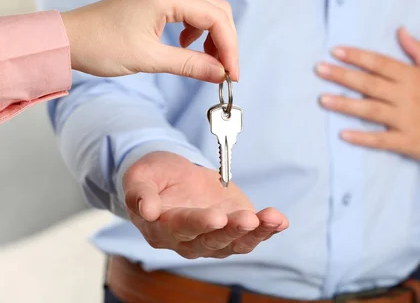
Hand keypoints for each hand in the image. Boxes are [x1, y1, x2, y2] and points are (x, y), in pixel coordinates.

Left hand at [60, 0, 238, 81]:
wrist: (68, 39)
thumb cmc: (101, 46)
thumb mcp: (149, 59)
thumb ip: (190, 65)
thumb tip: (220, 74)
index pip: (216, 18)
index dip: (230, 48)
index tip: (232, 74)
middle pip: (217, 9)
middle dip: (226, 40)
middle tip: (224, 70)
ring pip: (206, 8)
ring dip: (213, 34)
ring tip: (207, 60)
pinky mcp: (156, 3)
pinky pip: (190, 11)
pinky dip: (198, 30)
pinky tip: (187, 47)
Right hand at [123, 152, 288, 258]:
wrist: (172, 176)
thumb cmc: (154, 177)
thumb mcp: (139, 177)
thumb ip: (139, 194)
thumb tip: (147, 210)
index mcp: (163, 229)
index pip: (181, 228)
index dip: (198, 224)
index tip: (215, 217)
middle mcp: (190, 240)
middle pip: (212, 241)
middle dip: (231, 230)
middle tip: (246, 219)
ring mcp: (215, 236)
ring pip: (236, 243)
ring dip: (255, 233)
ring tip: (271, 219)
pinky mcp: (234, 227)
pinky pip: (252, 234)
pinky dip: (268, 229)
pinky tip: (280, 221)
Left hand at [315, 27, 419, 162]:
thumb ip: (418, 50)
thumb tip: (400, 29)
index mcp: (412, 78)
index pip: (380, 63)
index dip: (357, 56)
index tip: (335, 51)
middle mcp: (407, 97)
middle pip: (369, 84)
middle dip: (343, 76)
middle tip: (319, 69)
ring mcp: (405, 120)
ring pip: (370, 110)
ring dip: (345, 105)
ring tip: (323, 99)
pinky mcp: (405, 141)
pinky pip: (380, 139)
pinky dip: (362, 138)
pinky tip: (343, 134)